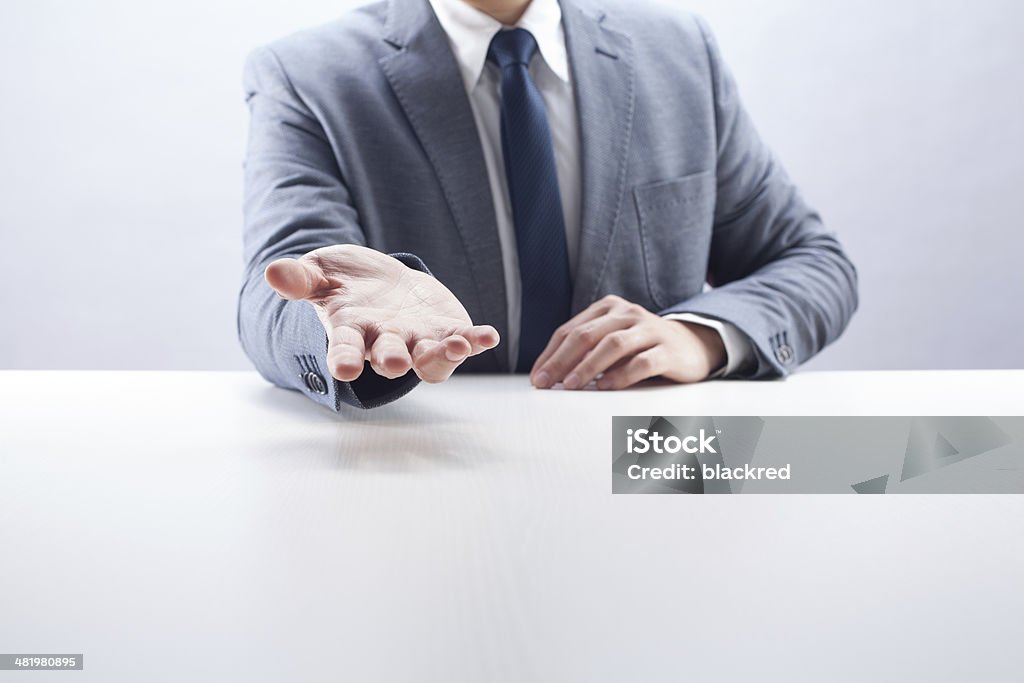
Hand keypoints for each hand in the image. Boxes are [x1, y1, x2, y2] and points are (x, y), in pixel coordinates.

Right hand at [265, 245, 498, 383]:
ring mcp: (418, 342)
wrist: (380, 281)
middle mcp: (385, 344)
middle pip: (390, 357)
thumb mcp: (319, 272)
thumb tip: (272, 272)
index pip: (345, 350)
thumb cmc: (344, 281)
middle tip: (395, 363)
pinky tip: (488, 336)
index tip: (345, 368)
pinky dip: (475, 341)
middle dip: (394, 360)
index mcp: (351, 333)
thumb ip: (300, 278)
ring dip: (442, 355)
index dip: (345, 360)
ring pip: (430, 360)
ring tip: (455, 346)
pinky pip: (462, 342)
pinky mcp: (446, 332)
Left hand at [529, 295, 725, 390]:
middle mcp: (628, 314)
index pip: (571, 330)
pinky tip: (605, 387)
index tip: (537, 378)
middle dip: (562, 360)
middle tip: (546, 383)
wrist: (692, 345)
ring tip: (571, 385)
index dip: (551, 354)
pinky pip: (642, 362)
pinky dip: (621, 375)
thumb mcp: (612, 341)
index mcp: (608, 308)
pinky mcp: (669, 350)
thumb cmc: (641, 347)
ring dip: (588, 366)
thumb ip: (586, 351)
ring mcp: (650, 330)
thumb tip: (550, 375)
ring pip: (613, 345)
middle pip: (587, 335)